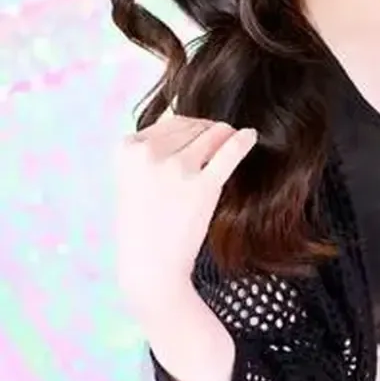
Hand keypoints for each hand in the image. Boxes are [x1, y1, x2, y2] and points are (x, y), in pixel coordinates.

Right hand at [114, 113, 256, 302]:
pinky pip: (230, 150)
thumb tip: (183, 113)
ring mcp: (176, 168)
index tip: (197, 143)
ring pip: (214, 132)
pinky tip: (251, 136)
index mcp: (127, 149)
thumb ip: (152, 148)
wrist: (148, 267)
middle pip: (194, 123)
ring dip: (224, 138)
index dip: (189, 131)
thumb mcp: (133, 178)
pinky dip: (244, 140)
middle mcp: (149, 153)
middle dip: (207, 133)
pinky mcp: (203, 186)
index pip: (171, 121)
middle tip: (212, 152)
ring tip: (227, 149)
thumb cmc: (143, 224)